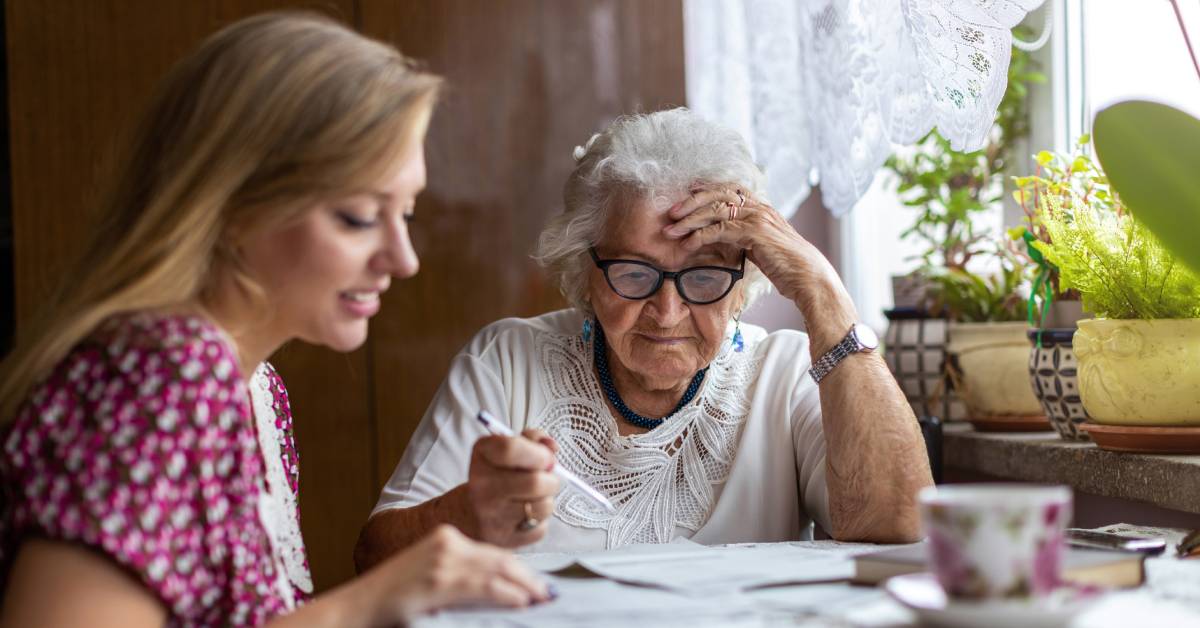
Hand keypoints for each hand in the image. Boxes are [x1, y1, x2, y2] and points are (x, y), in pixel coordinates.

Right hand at [365, 525, 552, 622]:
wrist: (356, 607)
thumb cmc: (391, 598)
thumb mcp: (430, 577)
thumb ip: (459, 578)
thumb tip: (495, 592)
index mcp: (445, 538)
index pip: (492, 552)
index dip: (519, 568)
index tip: (536, 582)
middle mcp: (447, 543)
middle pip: (500, 558)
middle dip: (527, 577)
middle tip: (547, 592)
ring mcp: (442, 561)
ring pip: (497, 570)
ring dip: (524, 586)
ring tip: (540, 598)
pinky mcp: (438, 581)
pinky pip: (483, 586)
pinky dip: (507, 594)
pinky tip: (521, 601)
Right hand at [465, 429, 559, 546]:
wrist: (469, 514)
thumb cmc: (498, 475)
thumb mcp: (508, 448)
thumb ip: (533, 440)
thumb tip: (552, 447)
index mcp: (482, 455)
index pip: (510, 448)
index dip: (538, 452)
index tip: (545, 457)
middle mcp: (482, 486)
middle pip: (535, 482)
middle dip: (551, 480)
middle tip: (546, 479)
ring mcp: (490, 516)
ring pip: (543, 506)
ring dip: (548, 500)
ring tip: (536, 497)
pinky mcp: (503, 540)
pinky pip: (540, 529)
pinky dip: (540, 522)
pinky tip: (526, 515)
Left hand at [663, 186, 856, 342]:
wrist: (809, 278)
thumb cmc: (788, 267)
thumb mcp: (762, 247)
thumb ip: (745, 237)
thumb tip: (724, 238)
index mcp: (762, 208)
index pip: (729, 189)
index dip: (706, 188)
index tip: (687, 192)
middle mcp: (759, 208)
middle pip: (718, 193)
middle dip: (691, 201)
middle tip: (671, 213)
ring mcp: (758, 218)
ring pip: (715, 210)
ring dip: (689, 219)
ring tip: (671, 230)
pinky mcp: (755, 233)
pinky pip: (720, 230)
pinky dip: (700, 236)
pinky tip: (687, 245)